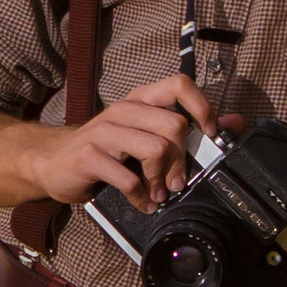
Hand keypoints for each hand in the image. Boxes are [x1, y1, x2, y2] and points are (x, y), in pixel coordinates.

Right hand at [24, 69, 216, 207]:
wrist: (52, 162)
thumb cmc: (104, 150)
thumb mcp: (144, 133)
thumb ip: (185, 126)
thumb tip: (233, 122)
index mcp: (140, 100)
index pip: (179, 84)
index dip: (202, 106)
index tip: (209, 133)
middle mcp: (123, 109)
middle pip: (173, 125)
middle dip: (182, 160)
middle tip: (177, 182)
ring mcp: (104, 131)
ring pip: (154, 149)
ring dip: (162, 179)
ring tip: (159, 194)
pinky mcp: (90, 156)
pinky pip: (128, 178)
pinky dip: (141, 196)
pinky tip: (141, 201)